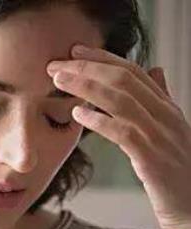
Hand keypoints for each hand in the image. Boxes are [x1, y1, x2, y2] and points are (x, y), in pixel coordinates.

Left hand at [47, 44, 190, 228]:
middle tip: (56, 65)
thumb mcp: (169, 131)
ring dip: (87, 87)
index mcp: (166, 108)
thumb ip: (160, 101)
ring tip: (59, 81)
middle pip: (123, 80)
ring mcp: (160, 135)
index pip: (133, 72)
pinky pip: (123, 132)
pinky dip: (99, 120)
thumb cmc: (176, 173)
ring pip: (121, 100)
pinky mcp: (152, 158)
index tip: (74, 52)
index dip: (102, 59)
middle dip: (87, 68)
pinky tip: (78, 114)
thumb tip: (155, 71)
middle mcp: (165, 116)